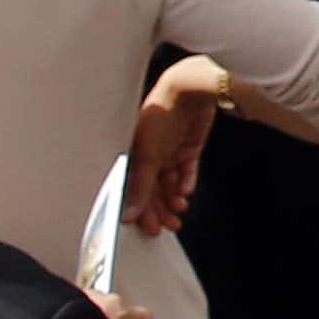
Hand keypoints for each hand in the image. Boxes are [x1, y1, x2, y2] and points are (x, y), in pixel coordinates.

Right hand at [125, 58, 224, 234]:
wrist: (189, 91)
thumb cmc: (160, 116)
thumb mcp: (147, 155)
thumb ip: (141, 185)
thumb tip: (129, 213)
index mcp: (132, 154)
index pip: (134, 188)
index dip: (141, 208)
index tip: (147, 226)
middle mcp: (149, 154)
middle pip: (153, 188)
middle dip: (159, 208)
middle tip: (167, 225)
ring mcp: (169, 150)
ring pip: (170, 182)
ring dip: (174, 198)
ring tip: (179, 210)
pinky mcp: (188, 147)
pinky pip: (186, 171)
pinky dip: (186, 183)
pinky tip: (186, 193)